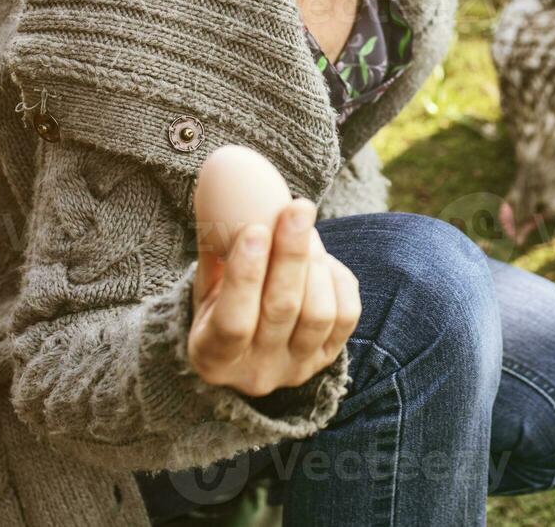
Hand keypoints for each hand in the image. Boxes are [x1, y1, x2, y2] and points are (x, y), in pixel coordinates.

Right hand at [187, 148, 360, 396]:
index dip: (245, 275)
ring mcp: (296, 368)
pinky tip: (323, 260)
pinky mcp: (329, 359)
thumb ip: (216, 244)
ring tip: (305, 232)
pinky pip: (347, 315)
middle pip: (282, 309)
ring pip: (318, 314)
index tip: (255, 228)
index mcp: (212, 357)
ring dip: (315, 263)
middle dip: (291, 254)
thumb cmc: (220, 301)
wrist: (247, 347)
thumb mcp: (207, 281)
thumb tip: (224, 181)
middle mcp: (256, 373)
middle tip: (298, 207)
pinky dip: (338, 279)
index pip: (232, 321)